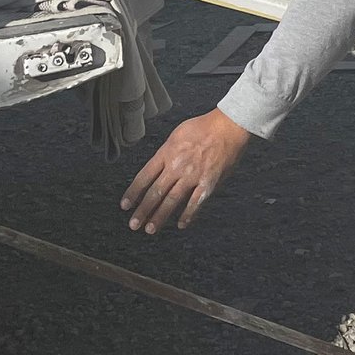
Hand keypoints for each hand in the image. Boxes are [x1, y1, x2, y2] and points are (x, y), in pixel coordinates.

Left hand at [120, 108, 252, 232]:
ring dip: (159, 217)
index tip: (125, 205)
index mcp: (166, 153)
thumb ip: (166, 153)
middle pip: (155, 193)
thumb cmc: (203, 127)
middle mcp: (176, 166)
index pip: (144, 177)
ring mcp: (192, 176)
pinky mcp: (208, 183)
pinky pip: (195, 203)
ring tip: (150, 229)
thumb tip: (158, 167)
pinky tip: (181, 224)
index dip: (133, 193)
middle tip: (134, 224)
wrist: (228, 125)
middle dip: (143, 211)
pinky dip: (187, 215)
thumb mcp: (176, 134)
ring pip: (171, 201)